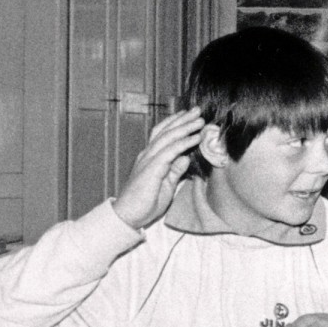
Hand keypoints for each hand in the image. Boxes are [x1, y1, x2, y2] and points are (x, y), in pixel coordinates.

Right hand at [113, 108, 204, 230]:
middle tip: (198, 110)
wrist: (128, 216)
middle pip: (166, 132)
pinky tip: (195, 137)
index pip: (162, 135)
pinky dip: (183, 142)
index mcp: (150, 158)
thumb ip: (175, 170)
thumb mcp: (166, 184)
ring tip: (200, 120)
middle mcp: (147, 155)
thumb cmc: (146, 203)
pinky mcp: (151, 168)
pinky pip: (170, 151)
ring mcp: (148, 160)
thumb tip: (185, 158)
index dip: (175, 124)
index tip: (189, 116)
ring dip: (185, 127)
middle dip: (182, 119)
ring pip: (168, 137)